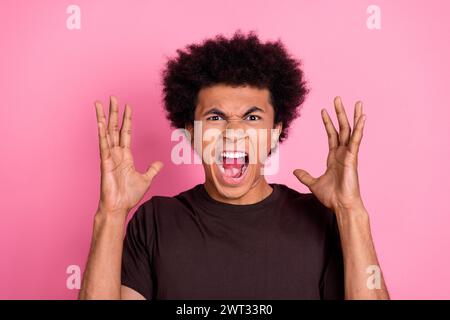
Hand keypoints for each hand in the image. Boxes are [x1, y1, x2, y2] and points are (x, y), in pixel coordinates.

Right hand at [94, 96, 162, 215]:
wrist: (119, 207)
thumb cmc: (129, 195)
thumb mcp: (146, 179)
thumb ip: (152, 169)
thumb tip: (160, 164)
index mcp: (125, 156)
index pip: (126, 132)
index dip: (127, 119)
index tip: (127, 106)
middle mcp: (116, 153)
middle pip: (115, 128)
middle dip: (114, 112)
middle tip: (112, 97)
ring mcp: (109, 156)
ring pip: (106, 132)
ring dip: (103, 117)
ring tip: (99, 103)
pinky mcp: (105, 162)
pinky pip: (103, 145)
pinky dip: (101, 133)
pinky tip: (99, 122)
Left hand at [293, 96, 365, 211]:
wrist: (341, 205)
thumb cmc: (332, 196)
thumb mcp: (313, 183)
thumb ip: (305, 176)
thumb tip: (295, 171)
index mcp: (334, 157)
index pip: (331, 135)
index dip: (327, 123)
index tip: (323, 111)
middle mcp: (343, 153)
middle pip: (342, 128)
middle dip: (340, 113)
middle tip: (337, 98)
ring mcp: (349, 155)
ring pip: (351, 131)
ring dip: (353, 116)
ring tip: (357, 103)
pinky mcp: (353, 158)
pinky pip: (356, 140)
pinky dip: (359, 129)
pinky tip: (363, 118)